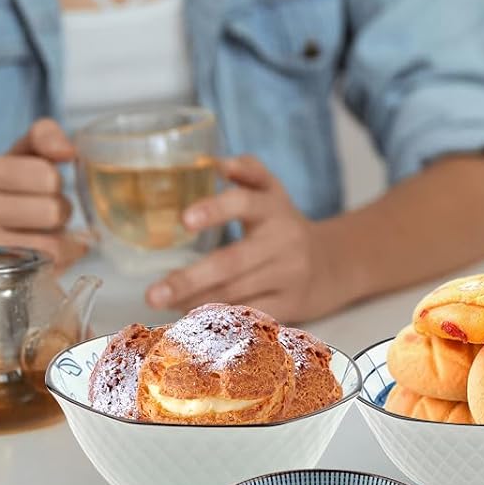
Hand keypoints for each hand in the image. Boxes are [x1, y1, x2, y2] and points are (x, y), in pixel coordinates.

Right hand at [0, 118, 89, 265]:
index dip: (55, 182)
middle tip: (45, 212)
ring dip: (61, 237)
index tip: (40, 185)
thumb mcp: (25, 152)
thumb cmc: (12, 186)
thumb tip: (67, 151)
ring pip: (52, 244)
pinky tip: (45, 250)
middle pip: (52, 211)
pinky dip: (59, 258)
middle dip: (61, 211)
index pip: (46, 175)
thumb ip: (46, 136)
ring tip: (42, 231)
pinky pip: (47, 266)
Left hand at [144, 155, 341, 323]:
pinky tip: (192, 321)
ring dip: (194, 302)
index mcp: (275, 208)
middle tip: (152, 294)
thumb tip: (217, 162)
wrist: (331, 264)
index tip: (184, 220)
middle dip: (189, 279)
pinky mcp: (290, 305)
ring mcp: (289, 276)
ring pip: (235, 294)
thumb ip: (248, 171)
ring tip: (163, 305)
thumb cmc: (282, 225)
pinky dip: (218, 320)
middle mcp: (285, 241)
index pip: (245, 203)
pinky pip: (248, 316)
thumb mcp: (272, 192)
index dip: (215, 210)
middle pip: (232, 263)